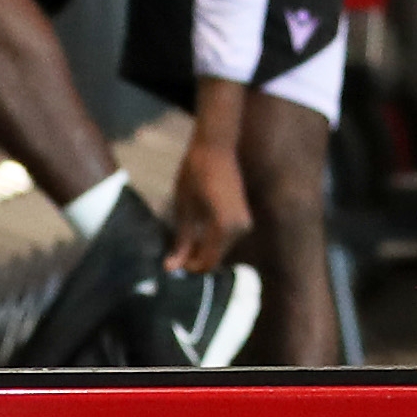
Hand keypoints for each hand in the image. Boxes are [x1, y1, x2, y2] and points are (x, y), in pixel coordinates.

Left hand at [167, 96, 255, 275]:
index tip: (171, 264)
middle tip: (174, 255)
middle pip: (215, 258)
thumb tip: (170, 268)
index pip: (208, 262)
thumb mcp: (184, 209)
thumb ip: (181, 241)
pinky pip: (226, 240)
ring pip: (221, 250)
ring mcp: (245, 223)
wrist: (216, 148)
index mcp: (224, 227)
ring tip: (184, 241)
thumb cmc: (195, 174)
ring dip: (203, 250)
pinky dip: (211, 241)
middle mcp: (240, 228)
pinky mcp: (244, 218)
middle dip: (196, 260)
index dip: (189, 268)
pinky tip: (197, 232)